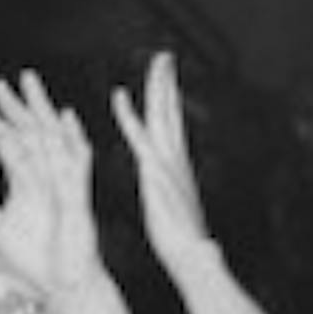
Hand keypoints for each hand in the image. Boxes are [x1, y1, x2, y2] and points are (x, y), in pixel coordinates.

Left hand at [0, 71, 101, 303]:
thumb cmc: (32, 258)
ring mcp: (62, 183)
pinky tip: (67, 116)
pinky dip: (74, 139)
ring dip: (40, 109)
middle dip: (15, 107)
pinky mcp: (77, 196)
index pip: (4, 144)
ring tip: (29, 83)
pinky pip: (78, 162)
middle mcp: (43, 176)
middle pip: (28, 132)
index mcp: (24, 181)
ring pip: (51, 137)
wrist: (62, 282)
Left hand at [111, 51, 213, 268]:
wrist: (193, 257)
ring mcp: (167, 164)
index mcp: (178, 168)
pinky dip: (129, 116)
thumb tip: (178, 201)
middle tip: (165, 56)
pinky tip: (118, 97)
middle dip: (167, 84)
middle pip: (171, 112)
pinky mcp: (154, 174)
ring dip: (159, 87)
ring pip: (161, 115)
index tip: (167, 81)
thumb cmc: (184, 244)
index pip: (173, 127)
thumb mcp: (176, 215)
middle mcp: (175, 160)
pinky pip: (138, 138)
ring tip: (158, 60)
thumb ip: (175, 201)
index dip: (169, 102)